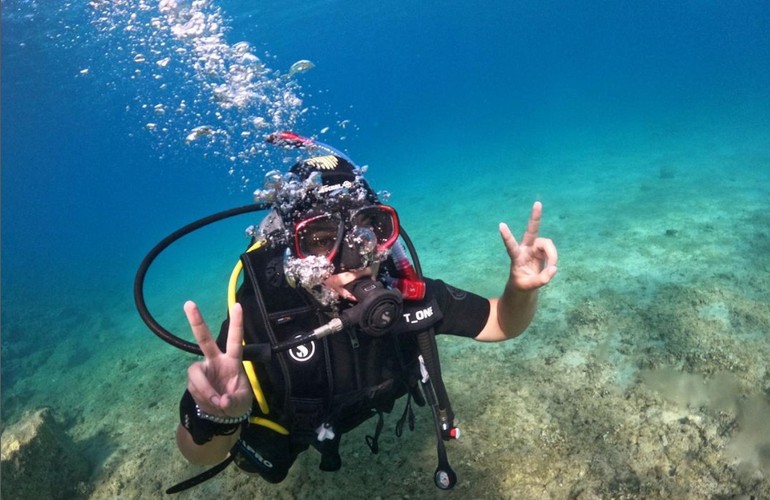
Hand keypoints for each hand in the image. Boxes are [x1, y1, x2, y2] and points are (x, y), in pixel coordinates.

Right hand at [184, 301, 252, 417]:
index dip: (237, 323)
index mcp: (232, 361)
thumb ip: (234, 401)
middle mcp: (215, 360)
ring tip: (216, 402)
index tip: (237, 305)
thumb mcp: (241, 403)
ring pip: (196, 373)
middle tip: (189, 303)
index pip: (235, 339)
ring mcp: (203, 370)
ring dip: (205, 389)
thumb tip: (222, 400)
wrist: (222, 416)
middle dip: (197, 321)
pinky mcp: (193, 381)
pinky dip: (202, 398)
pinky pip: (194, 388)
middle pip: (204, 339)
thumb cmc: (236, 402)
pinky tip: (210, 404)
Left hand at [500, 201, 557, 290]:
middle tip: (538, 203)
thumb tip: (553, 269)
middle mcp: (525, 248)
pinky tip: (551, 268)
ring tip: (552, 268)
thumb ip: (540, 280)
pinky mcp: (541, 250)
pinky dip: (553, 258)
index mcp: (516, 257)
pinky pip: (551, 251)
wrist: (524, 285)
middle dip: (535, 218)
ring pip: (547, 244)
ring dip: (552, 255)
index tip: (501, 225)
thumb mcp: (527, 287)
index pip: (511, 246)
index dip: (507, 237)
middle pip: (531, 231)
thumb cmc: (521, 285)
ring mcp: (534, 248)